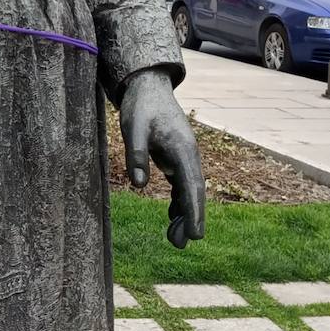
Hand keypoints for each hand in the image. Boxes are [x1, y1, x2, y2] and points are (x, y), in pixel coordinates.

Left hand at [119, 67, 204, 248]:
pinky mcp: (176, 157)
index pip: (192, 186)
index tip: (196, 234)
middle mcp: (189, 155)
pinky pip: (181, 184)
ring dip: (183, 214)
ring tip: (174, 240)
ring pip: (188, 191)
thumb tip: (139, 185)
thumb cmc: (141, 106)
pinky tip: (172, 218)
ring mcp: (184, 157)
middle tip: (182, 244)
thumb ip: (136, 154)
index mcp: (183, 149)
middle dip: (190, 219)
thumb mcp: (133, 127)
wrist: (148, 86)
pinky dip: (178, 202)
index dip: (194, 211)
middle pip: (194, 192)